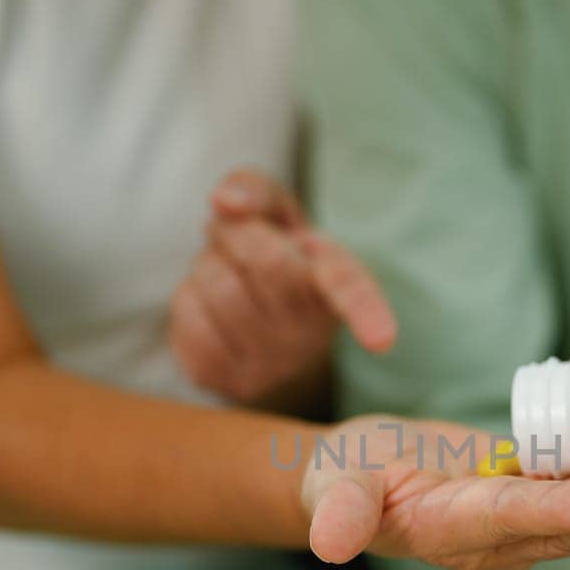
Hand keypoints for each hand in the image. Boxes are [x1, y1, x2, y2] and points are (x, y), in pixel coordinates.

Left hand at [170, 170, 397, 405]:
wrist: (257, 325)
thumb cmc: (274, 257)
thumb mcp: (276, 212)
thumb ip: (255, 188)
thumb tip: (225, 202)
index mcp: (337, 281)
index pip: (353, 292)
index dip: (368, 313)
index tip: (382, 340)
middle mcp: (312, 333)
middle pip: (267, 261)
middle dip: (237, 233)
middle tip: (237, 236)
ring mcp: (272, 365)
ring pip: (218, 286)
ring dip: (207, 266)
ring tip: (228, 276)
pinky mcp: (226, 380)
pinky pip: (188, 318)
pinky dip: (188, 298)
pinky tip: (210, 308)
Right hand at [302, 416, 569, 569]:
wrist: (357, 482)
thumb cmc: (342, 476)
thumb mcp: (333, 485)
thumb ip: (339, 513)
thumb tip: (331, 544)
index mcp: (448, 529)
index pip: (512, 518)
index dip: (563, 509)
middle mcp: (492, 540)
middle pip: (565, 527)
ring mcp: (515, 530)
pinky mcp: (531, 509)